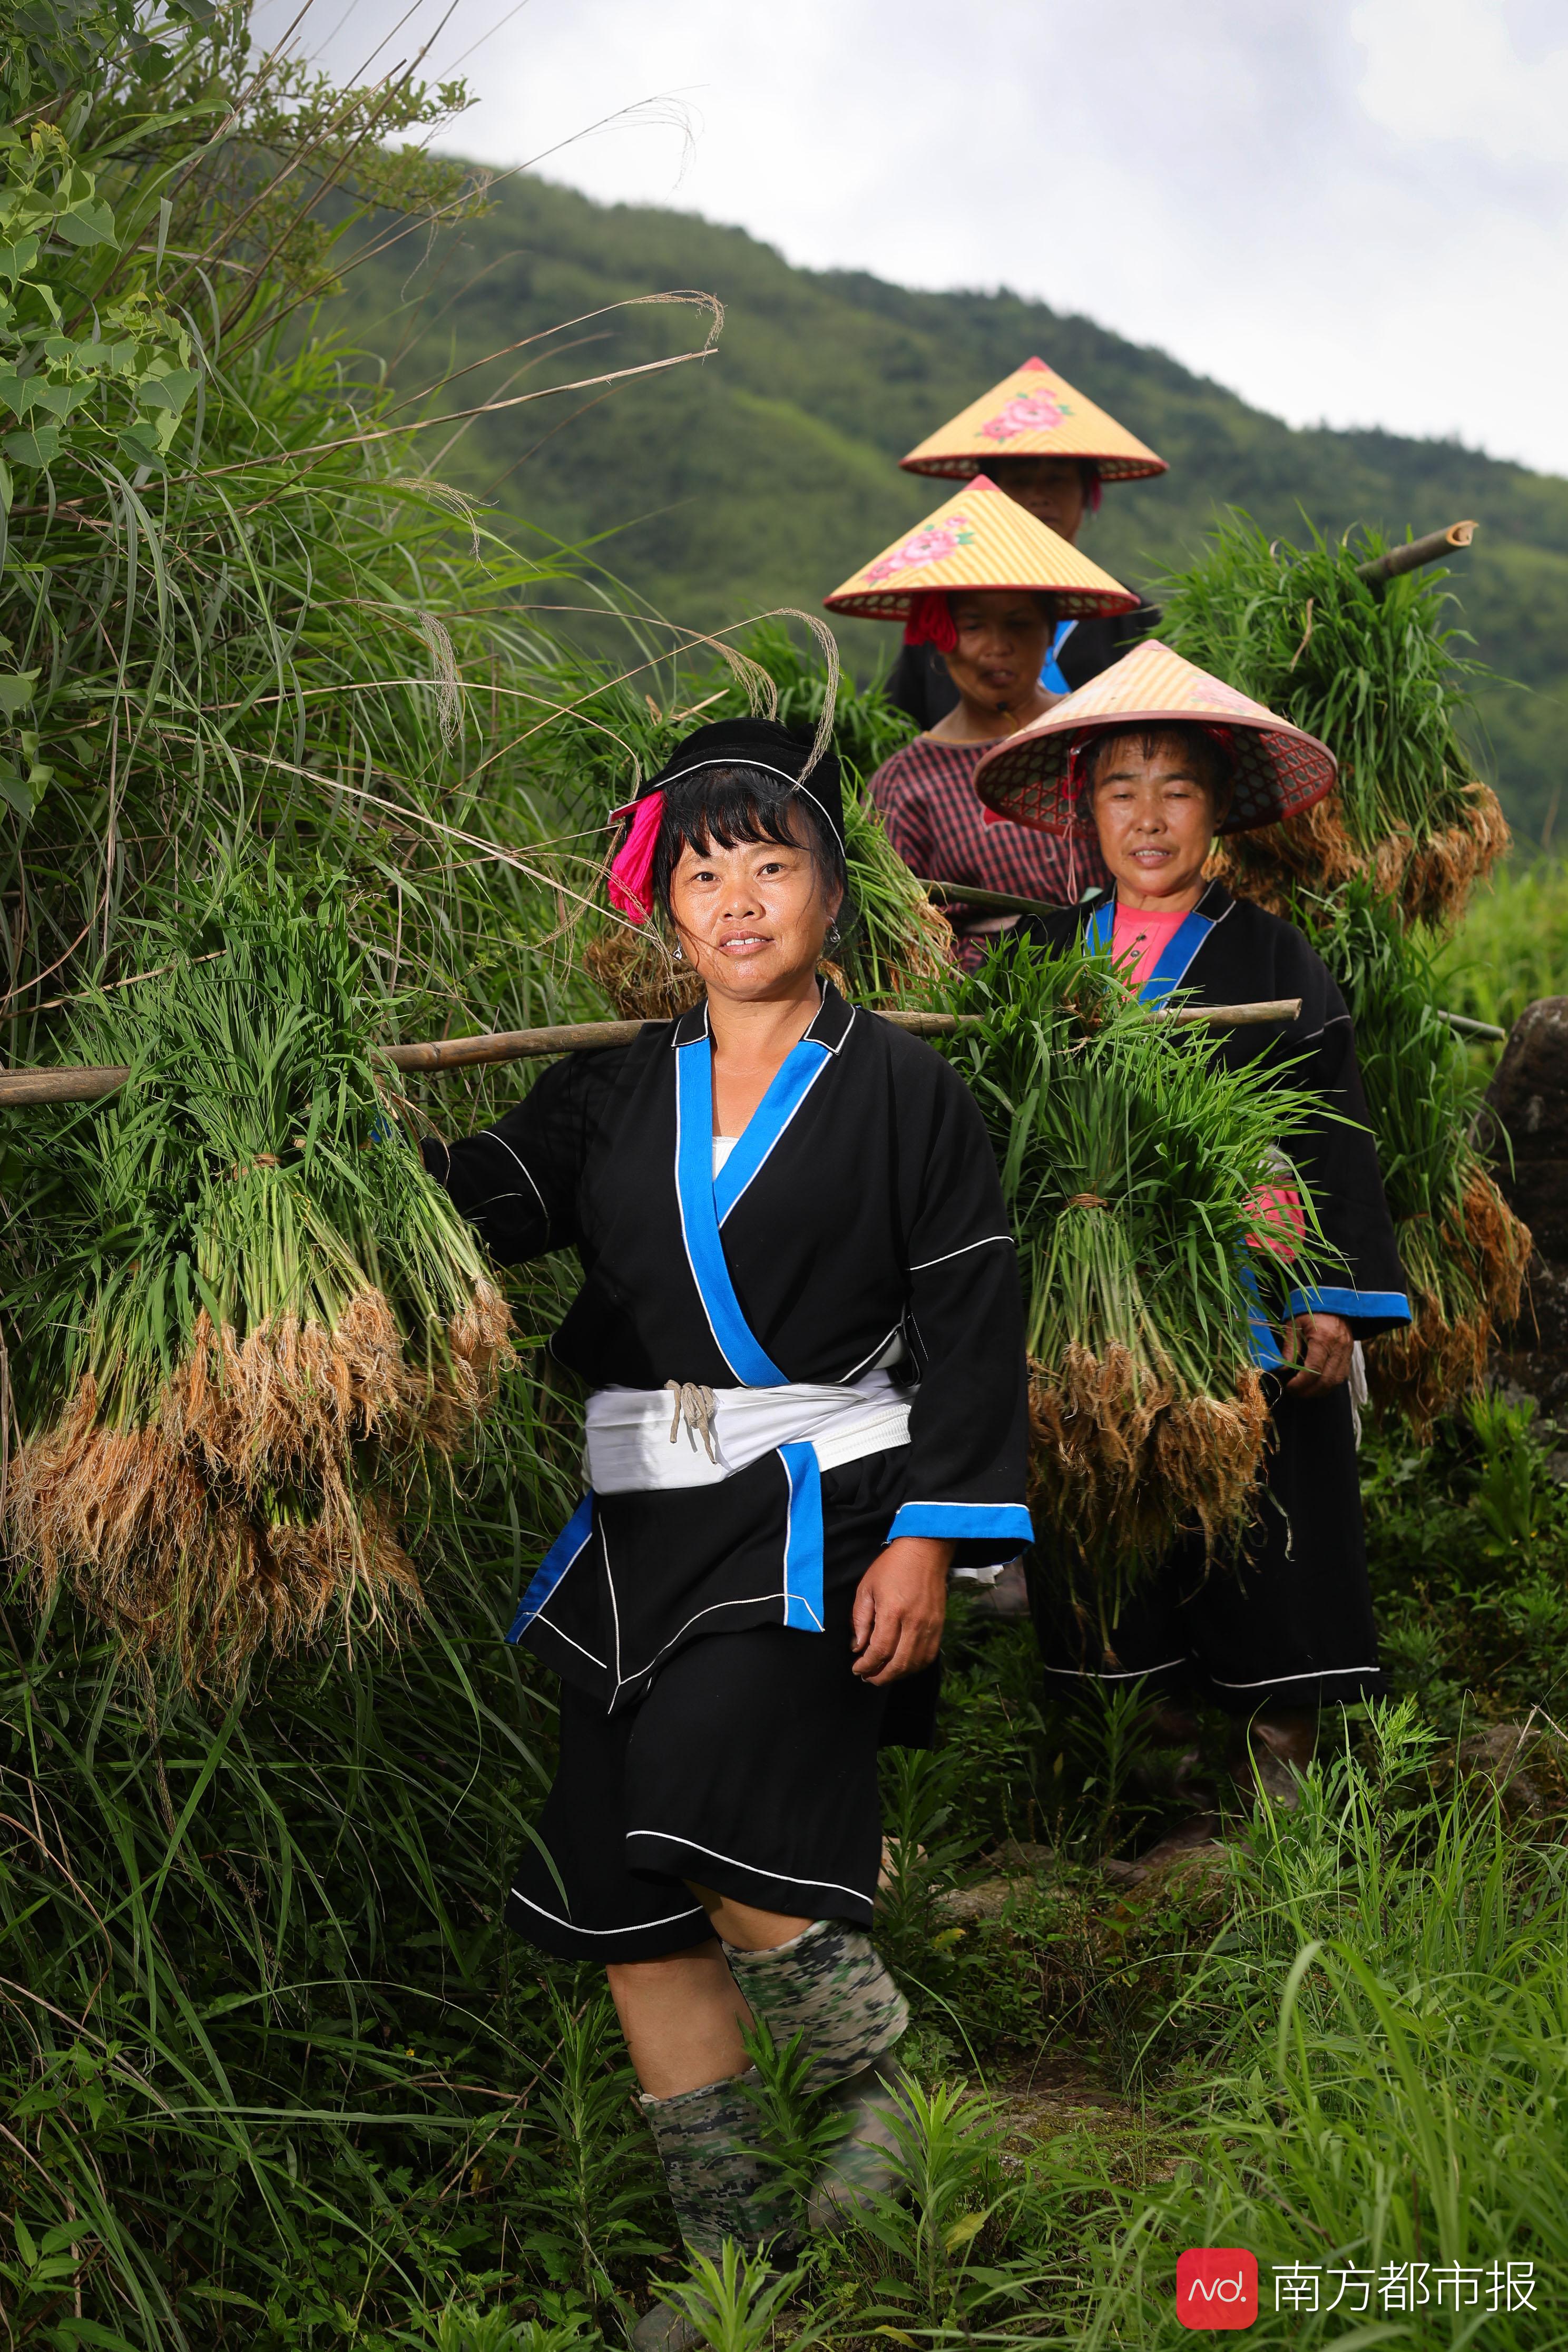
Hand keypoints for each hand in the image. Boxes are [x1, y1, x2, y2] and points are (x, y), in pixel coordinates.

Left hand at [851, 1536, 951, 1684]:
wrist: (926, 1551)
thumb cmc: (892, 1566)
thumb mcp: (866, 1588)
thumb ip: (860, 1620)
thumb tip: (857, 1646)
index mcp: (893, 1612)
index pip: (879, 1651)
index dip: (866, 1665)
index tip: (857, 1668)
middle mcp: (914, 1623)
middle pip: (898, 1664)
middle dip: (880, 1676)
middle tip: (867, 1677)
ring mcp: (930, 1626)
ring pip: (915, 1664)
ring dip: (897, 1675)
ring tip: (883, 1674)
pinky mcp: (939, 1626)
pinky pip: (929, 1656)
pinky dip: (914, 1666)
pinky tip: (903, 1666)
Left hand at [1281, 1310, 1352, 1395]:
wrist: (1333, 1300)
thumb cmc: (1309, 1310)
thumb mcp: (1294, 1324)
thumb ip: (1289, 1348)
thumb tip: (1282, 1370)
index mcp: (1324, 1338)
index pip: (1314, 1370)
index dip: (1301, 1384)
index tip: (1289, 1387)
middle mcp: (1339, 1347)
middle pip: (1327, 1380)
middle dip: (1310, 1391)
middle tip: (1295, 1393)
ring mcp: (1348, 1351)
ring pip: (1337, 1381)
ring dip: (1320, 1391)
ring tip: (1304, 1392)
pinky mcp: (1350, 1353)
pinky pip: (1342, 1375)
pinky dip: (1329, 1383)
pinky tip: (1316, 1384)